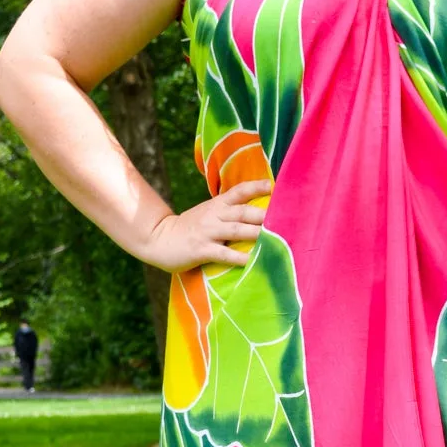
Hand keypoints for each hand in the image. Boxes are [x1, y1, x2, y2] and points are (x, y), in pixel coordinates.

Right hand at [142, 179, 271, 271]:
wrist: (159, 239)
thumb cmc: (190, 228)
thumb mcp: (208, 213)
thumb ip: (229, 211)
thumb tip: (257, 213)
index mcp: (217, 204)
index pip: (240, 191)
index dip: (257, 187)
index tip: (275, 185)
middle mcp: (214, 215)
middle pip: (244, 211)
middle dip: (266, 214)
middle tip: (287, 217)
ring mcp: (208, 232)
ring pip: (237, 230)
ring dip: (258, 233)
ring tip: (277, 237)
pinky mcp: (202, 250)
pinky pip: (225, 254)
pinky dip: (240, 257)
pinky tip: (254, 261)